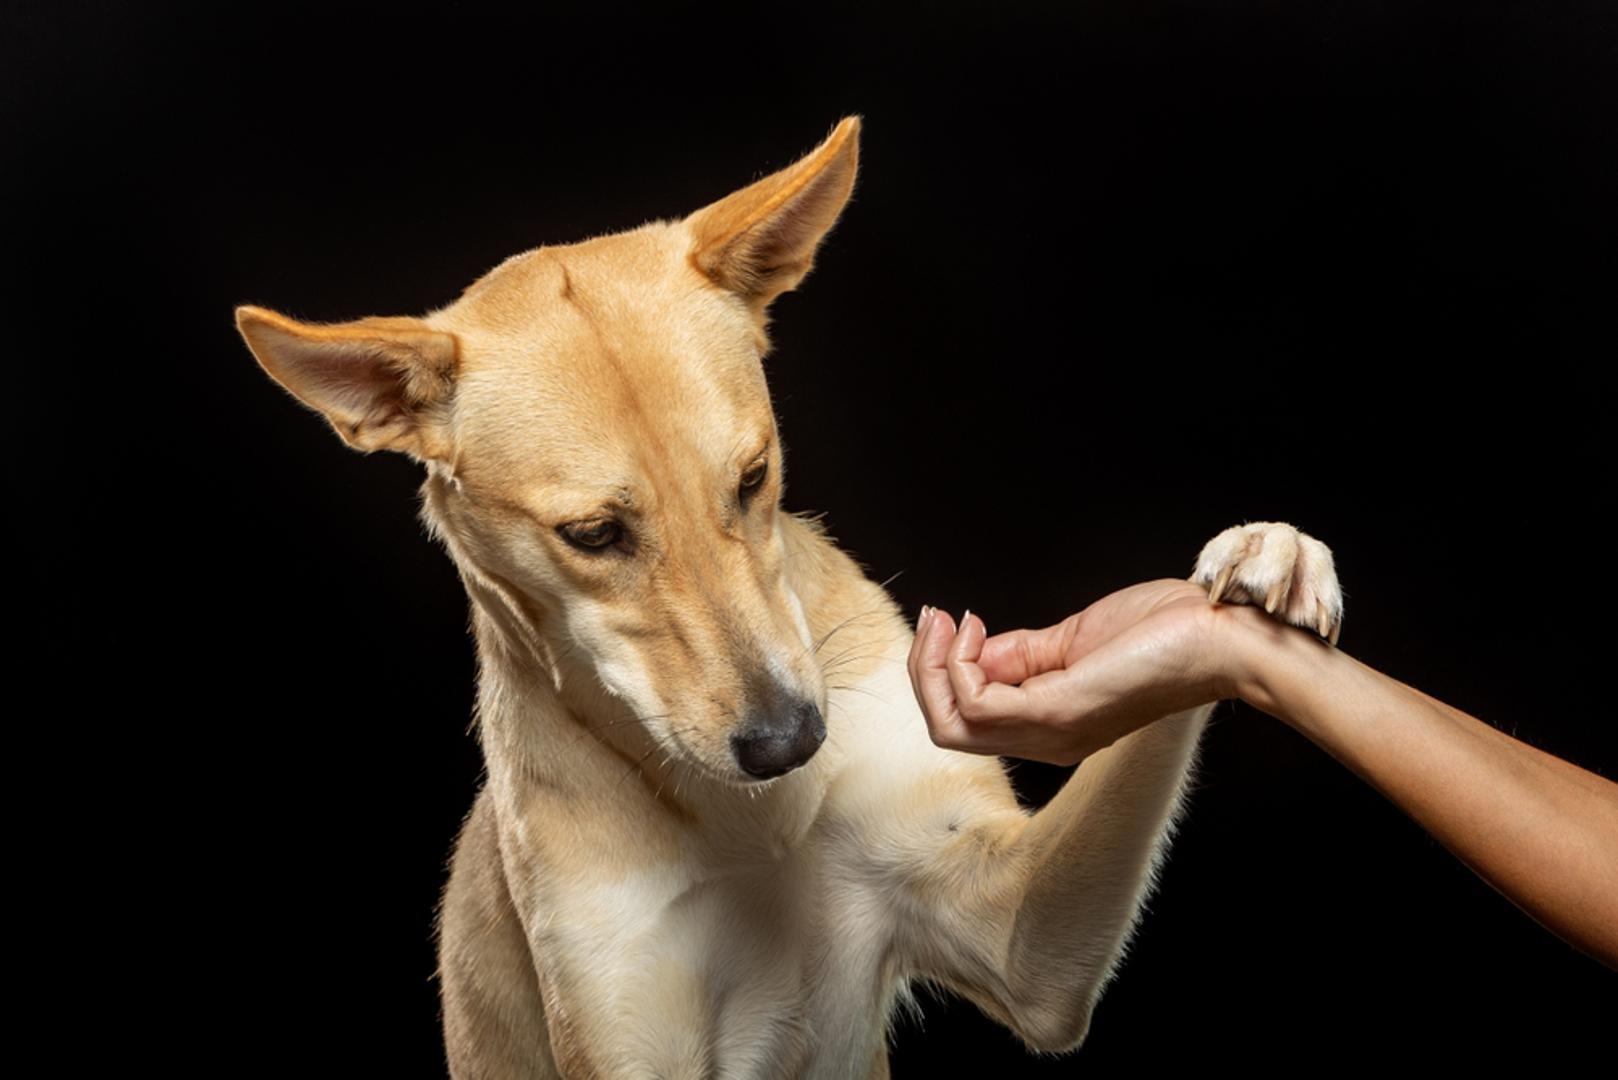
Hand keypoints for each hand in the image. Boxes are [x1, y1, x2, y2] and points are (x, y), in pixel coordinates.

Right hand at [906, 579, 1236, 764]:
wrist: (1220, 635)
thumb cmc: (1164, 631)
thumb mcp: (1072, 639)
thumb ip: (1020, 653)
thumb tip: (972, 651)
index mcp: (1051, 726)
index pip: (968, 718)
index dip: (945, 669)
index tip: (954, 621)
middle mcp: (1046, 740)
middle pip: (947, 729)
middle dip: (925, 671)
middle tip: (933, 621)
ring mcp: (1050, 731)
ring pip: (950, 723)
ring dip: (932, 665)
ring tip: (945, 622)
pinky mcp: (1057, 713)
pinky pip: (975, 703)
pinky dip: (960, 662)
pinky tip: (975, 629)